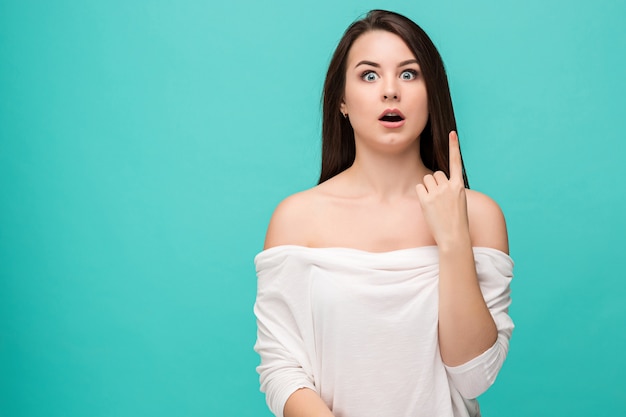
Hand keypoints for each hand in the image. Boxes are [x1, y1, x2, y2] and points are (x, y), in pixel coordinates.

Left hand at [415, 131, 469, 247]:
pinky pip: (419, 188)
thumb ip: (449, 189)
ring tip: (434, 203)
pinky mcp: (426, 200)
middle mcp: (448, 186)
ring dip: (428, 188)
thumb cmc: (456, 221)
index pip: (456, 162)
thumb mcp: (458, 201)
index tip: (452, 133)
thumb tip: (435, 180)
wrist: (454, 236)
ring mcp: (437, 193)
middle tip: (439, 200)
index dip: (454, 147)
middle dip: (435, 184)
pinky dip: (421, 195)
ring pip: (427, 180)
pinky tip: (428, 206)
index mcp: (459, 186)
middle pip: (436, 174)